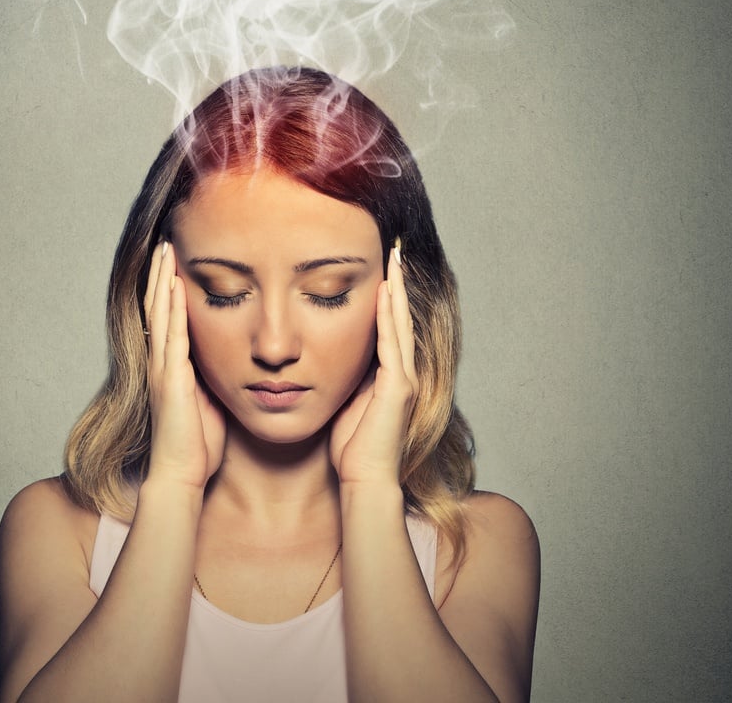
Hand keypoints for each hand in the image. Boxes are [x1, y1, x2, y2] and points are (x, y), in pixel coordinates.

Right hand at [143, 241, 225, 490]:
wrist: (181, 475)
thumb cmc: (198, 444)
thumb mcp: (210, 399)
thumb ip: (212, 376)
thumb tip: (232, 357)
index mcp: (171, 366)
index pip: (168, 316)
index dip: (168, 287)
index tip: (174, 259)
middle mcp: (161, 362)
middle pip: (157, 307)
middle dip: (161, 274)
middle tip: (165, 242)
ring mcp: (163, 369)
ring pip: (160, 315)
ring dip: (162, 281)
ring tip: (165, 251)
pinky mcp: (171, 379)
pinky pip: (171, 337)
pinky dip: (173, 310)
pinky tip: (175, 286)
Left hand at [329, 244, 416, 488]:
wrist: (364, 481)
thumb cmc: (351, 448)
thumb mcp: (346, 401)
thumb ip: (346, 377)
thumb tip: (327, 355)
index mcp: (390, 376)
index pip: (389, 326)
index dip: (388, 296)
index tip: (382, 266)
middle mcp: (403, 373)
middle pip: (400, 317)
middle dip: (398, 283)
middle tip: (395, 249)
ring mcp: (404, 380)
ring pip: (400, 324)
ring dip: (398, 290)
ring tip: (394, 259)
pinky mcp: (399, 388)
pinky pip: (393, 343)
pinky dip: (390, 315)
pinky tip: (386, 291)